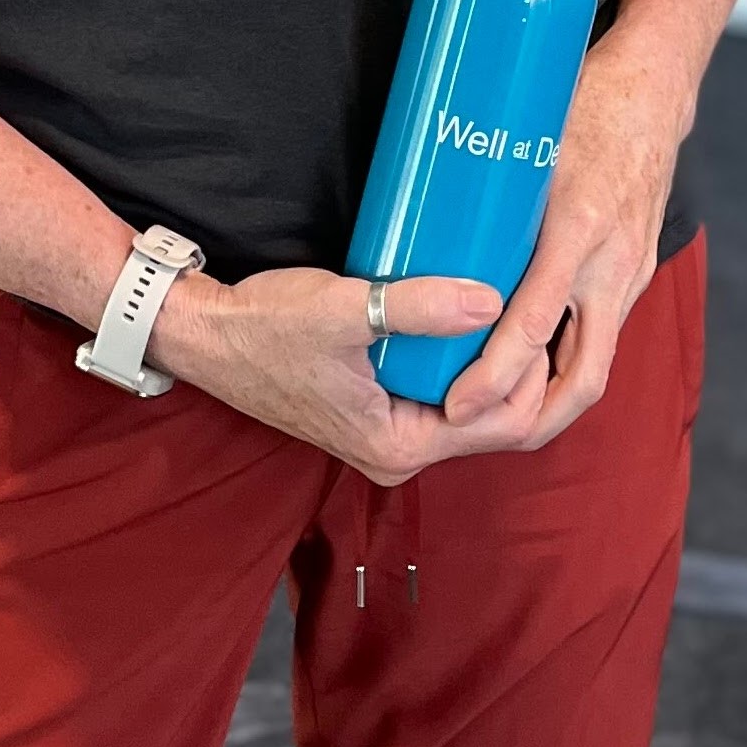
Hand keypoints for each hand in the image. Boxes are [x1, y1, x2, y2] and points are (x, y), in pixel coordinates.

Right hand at [149, 266, 550, 484]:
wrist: (207, 334)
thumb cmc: (266, 328)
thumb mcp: (344, 312)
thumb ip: (417, 308)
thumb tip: (489, 300)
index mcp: (399, 446)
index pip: (501, 422)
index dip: (531, 368)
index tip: (539, 307)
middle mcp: (399, 451)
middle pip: (494, 418)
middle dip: (522, 364)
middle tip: (534, 296)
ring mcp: (388, 431)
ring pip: (470, 401)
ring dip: (494, 357)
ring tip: (509, 294)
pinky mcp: (378, 406)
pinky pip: (442, 387)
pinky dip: (462, 355)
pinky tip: (469, 307)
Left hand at [436, 46, 688, 445]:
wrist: (654, 93)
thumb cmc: (583, 106)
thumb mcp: (529, 143)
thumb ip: (485, 195)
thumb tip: (419, 237)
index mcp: (577, 226)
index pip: (534, 321)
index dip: (494, 372)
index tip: (456, 403)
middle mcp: (610, 261)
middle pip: (581, 375)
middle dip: (529, 419)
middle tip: (473, 433)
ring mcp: (630, 272)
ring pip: (595, 366)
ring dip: (549, 403)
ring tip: (492, 421)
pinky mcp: (634, 274)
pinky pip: (601, 338)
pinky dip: (565, 367)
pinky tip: (527, 376)